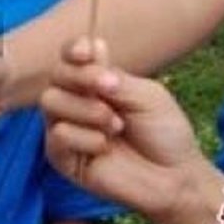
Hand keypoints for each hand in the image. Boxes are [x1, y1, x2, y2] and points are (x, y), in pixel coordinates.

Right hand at [41, 38, 205, 218]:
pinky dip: (85, 138)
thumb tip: (92, 47)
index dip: (72, 50)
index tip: (87, 51)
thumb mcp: (146, 95)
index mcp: (95, 83)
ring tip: (116, 126)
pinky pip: (57, 135)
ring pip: (49, 101)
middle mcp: (76, 102)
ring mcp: (66, 129)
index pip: (70, 58)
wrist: (174, 176)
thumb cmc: (164, 133)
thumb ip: (114, 75)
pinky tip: (105, 148)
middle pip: (55, 75)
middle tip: (110, 88)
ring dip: (86, 110)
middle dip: (81, 77)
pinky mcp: (61, 157)